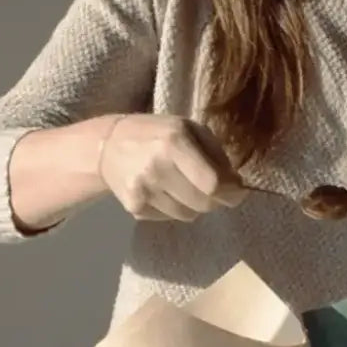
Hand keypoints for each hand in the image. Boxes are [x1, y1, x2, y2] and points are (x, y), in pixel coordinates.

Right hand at [98, 115, 247, 221]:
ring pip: (188, 215)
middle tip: (211, 188)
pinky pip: (170, 218)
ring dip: (194, 204)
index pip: (213, 184)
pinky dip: (175, 207)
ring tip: (183, 185)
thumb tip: (235, 186)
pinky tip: (164, 190)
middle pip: (204, 204)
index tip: (238, 192)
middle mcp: (157, 168)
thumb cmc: (157, 133)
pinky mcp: (134, 208)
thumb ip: (216, 155)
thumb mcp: (190, 128)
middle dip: (215, 199)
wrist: (108, 146)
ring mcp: (143, 191)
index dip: (232, 192)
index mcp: (174, 143)